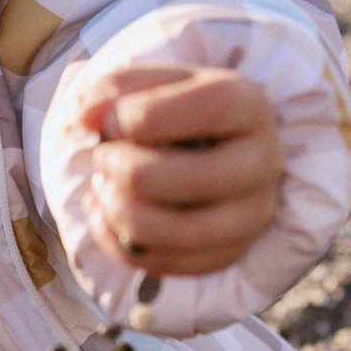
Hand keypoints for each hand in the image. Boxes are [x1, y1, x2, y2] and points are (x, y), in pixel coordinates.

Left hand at [75, 63, 282, 279]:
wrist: (201, 149)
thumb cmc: (173, 112)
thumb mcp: (151, 86)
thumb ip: (116, 88)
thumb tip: (87, 116)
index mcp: (249, 105)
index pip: (213, 107)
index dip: (149, 115)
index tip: (109, 122)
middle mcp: (263, 162)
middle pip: (198, 179)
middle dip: (130, 172)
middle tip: (101, 158)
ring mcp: (252, 214)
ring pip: (186, 232)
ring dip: (124, 214)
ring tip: (99, 189)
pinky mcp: (229, 252)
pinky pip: (170, 264)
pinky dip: (120, 244)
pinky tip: (102, 214)